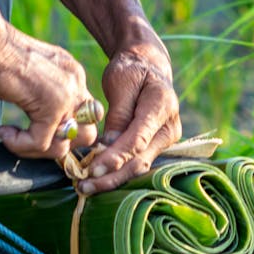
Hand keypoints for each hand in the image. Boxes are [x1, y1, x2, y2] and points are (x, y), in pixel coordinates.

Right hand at [0, 23, 99, 160]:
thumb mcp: (30, 76)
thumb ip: (44, 96)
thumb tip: (41, 127)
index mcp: (72, 75)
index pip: (85, 116)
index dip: (63, 132)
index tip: (34, 132)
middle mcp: (75, 83)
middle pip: (87, 135)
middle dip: (58, 146)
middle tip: (30, 141)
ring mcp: (65, 94)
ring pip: (64, 145)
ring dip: (35, 150)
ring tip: (12, 138)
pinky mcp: (50, 105)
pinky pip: (40, 143)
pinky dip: (19, 145)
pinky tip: (3, 133)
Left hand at [79, 41, 180, 193]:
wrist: (148, 66)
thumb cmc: (132, 70)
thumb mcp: (121, 82)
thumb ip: (117, 114)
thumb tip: (109, 144)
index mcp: (162, 106)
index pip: (138, 139)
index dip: (115, 157)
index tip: (92, 169)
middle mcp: (169, 128)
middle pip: (140, 160)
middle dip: (111, 176)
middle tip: (84, 186)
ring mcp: (165, 140)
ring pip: (138, 167)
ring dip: (112, 179)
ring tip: (86, 187)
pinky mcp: (157, 147)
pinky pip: (136, 163)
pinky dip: (116, 172)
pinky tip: (96, 179)